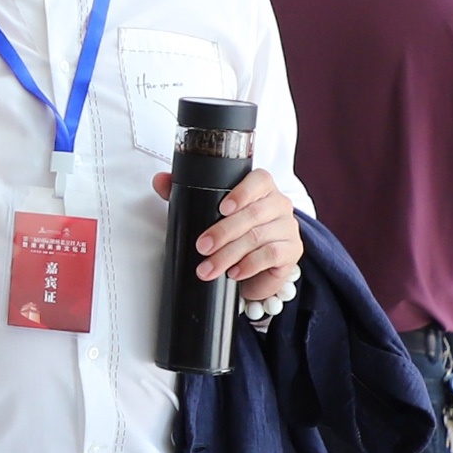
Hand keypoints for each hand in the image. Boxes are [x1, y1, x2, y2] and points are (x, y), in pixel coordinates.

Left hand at [152, 164, 302, 302]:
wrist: (255, 267)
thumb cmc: (233, 233)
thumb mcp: (208, 212)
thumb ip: (185, 193)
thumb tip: (160, 180)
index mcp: (261, 188)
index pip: (259, 180)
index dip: (242, 192)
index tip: (222, 208)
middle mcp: (278, 204)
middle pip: (254, 213)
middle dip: (224, 232)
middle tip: (202, 247)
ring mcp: (287, 227)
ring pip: (259, 237)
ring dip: (229, 254)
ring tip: (209, 268)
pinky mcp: (292, 251)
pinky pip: (272, 255)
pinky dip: (249, 265)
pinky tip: (234, 272)